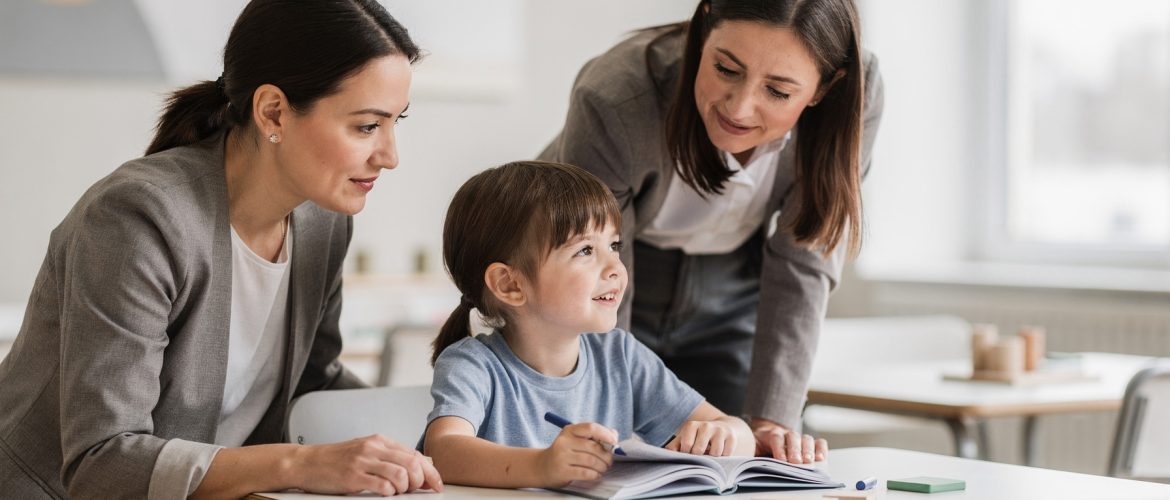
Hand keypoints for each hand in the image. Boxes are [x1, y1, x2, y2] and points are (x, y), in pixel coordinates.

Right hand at [293, 434, 442, 494]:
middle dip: (422, 480)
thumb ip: (388, 457)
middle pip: (413, 463)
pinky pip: (383, 486)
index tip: (436, 484)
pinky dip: (389, 493)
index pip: (414, 454)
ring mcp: (363, 461)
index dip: (430, 471)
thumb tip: (416, 468)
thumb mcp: (365, 452)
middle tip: (418, 491)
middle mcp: (374, 448)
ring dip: (405, 488)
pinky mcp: (353, 476)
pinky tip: (384, 494)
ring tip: (397, 492)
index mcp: (379, 441)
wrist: (306, 462)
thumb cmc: (335, 460)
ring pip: (401, 474)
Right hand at [536, 423, 616, 486]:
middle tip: (609, 461)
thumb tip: (614, 434)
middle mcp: (564, 442)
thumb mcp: (576, 439)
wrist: (543, 466)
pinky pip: (585, 473)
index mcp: (569, 430)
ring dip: (602, 466)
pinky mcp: (562, 471)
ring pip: (591, 461)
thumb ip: (595, 436)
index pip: (590, 428)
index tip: (614, 442)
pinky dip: (595, 475)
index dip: (605, 434)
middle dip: (606, 456)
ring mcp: (562, 456)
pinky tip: (596, 474)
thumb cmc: (565, 452)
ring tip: (603, 468)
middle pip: (593, 447)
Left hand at [665, 420, 736, 455]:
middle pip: (699, 450)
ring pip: (715, 453)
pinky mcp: (731, 437)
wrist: (721, 429)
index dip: (687, 454)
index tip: (689, 453)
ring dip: (712, 457)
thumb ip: (674, 446)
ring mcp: (720, 430)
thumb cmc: (698, 437)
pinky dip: (723, 457)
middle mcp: (706, 426)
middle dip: (699, 456)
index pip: (686, 446)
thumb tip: (666, 454)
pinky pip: (727, 454)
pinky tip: (720, 451)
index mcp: (691, 425)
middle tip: (700, 454)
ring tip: (710, 452)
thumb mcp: (685, 439)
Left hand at [751, 418, 826, 463]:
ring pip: (806, 438)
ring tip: (809, 461)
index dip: (779, 448)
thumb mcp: (752, 448)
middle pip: (792, 437)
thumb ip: (752, 453)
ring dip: (808, 450)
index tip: (781, 460)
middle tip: (796, 461)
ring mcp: (799, 437)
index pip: (776, 438)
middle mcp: (787, 433)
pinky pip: (819, 442)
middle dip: (795, 450)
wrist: (767, 435)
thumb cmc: (760, 446)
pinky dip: (821, 449)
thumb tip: (750, 463)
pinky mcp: (810, 443)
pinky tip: (821, 458)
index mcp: (771, 434)